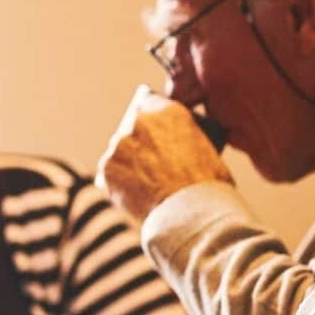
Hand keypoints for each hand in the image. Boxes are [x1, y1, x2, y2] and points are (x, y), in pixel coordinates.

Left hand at [94, 86, 231, 222]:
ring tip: (140, 180)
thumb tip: (173, 147)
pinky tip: (130, 193)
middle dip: (140, 140)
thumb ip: (184, 140)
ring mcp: (120, 143)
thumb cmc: (207, 185)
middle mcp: (140, 120)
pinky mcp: (106, 166)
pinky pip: (110, 172)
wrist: (191, 210)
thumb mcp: (206, 150)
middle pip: (134, 126)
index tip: (154, 128)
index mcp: (168, 111)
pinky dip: (118, 181)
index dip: (155, 121)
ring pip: (121, 150)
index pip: (153, 104)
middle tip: (148, 157)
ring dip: (128, 161)